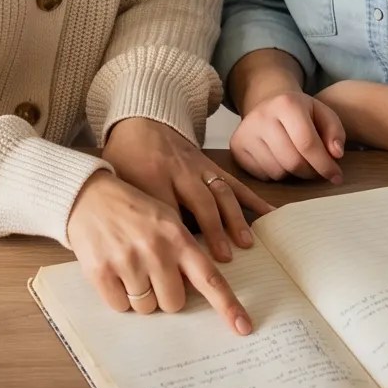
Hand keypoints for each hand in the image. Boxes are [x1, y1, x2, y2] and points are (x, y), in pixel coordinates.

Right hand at [64, 173, 254, 334]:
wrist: (86, 195)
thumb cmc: (132, 210)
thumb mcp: (166, 218)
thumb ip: (185, 250)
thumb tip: (198, 289)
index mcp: (177, 236)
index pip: (209, 278)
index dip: (228, 306)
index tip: (244, 328)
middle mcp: (155, 249)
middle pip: (174, 303)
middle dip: (165, 295)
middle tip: (152, 273)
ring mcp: (126, 261)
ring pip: (146, 308)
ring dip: (141, 296)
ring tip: (130, 267)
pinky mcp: (100, 272)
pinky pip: (119, 306)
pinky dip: (119, 297)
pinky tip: (114, 272)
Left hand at [100, 116, 270, 259]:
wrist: (141, 122)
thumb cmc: (126, 160)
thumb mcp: (119, 183)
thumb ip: (130, 213)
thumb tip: (143, 254)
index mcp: (150, 177)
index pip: (166, 211)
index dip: (177, 238)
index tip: (184, 266)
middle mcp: (178, 172)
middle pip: (199, 202)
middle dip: (213, 231)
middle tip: (222, 259)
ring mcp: (198, 168)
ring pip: (220, 193)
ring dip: (234, 219)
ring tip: (244, 244)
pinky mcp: (212, 166)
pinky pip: (234, 183)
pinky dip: (252, 199)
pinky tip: (268, 214)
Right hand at [229, 90, 344, 183]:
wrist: (269, 105)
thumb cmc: (301, 113)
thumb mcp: (323, 114)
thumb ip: (335, 132)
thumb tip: (336, 154)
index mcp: (286, 103)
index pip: (308, 144)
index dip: (325, 165)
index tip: (337, 177)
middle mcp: (261, 116)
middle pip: (292, 161)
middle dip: (311, 172)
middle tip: (319, 172)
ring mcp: (245, 132)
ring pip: (277, 171)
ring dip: (294, 175)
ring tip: (299, 162)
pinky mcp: (236, 147)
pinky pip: (262, 175)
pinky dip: (277, 175)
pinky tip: (281, 162)